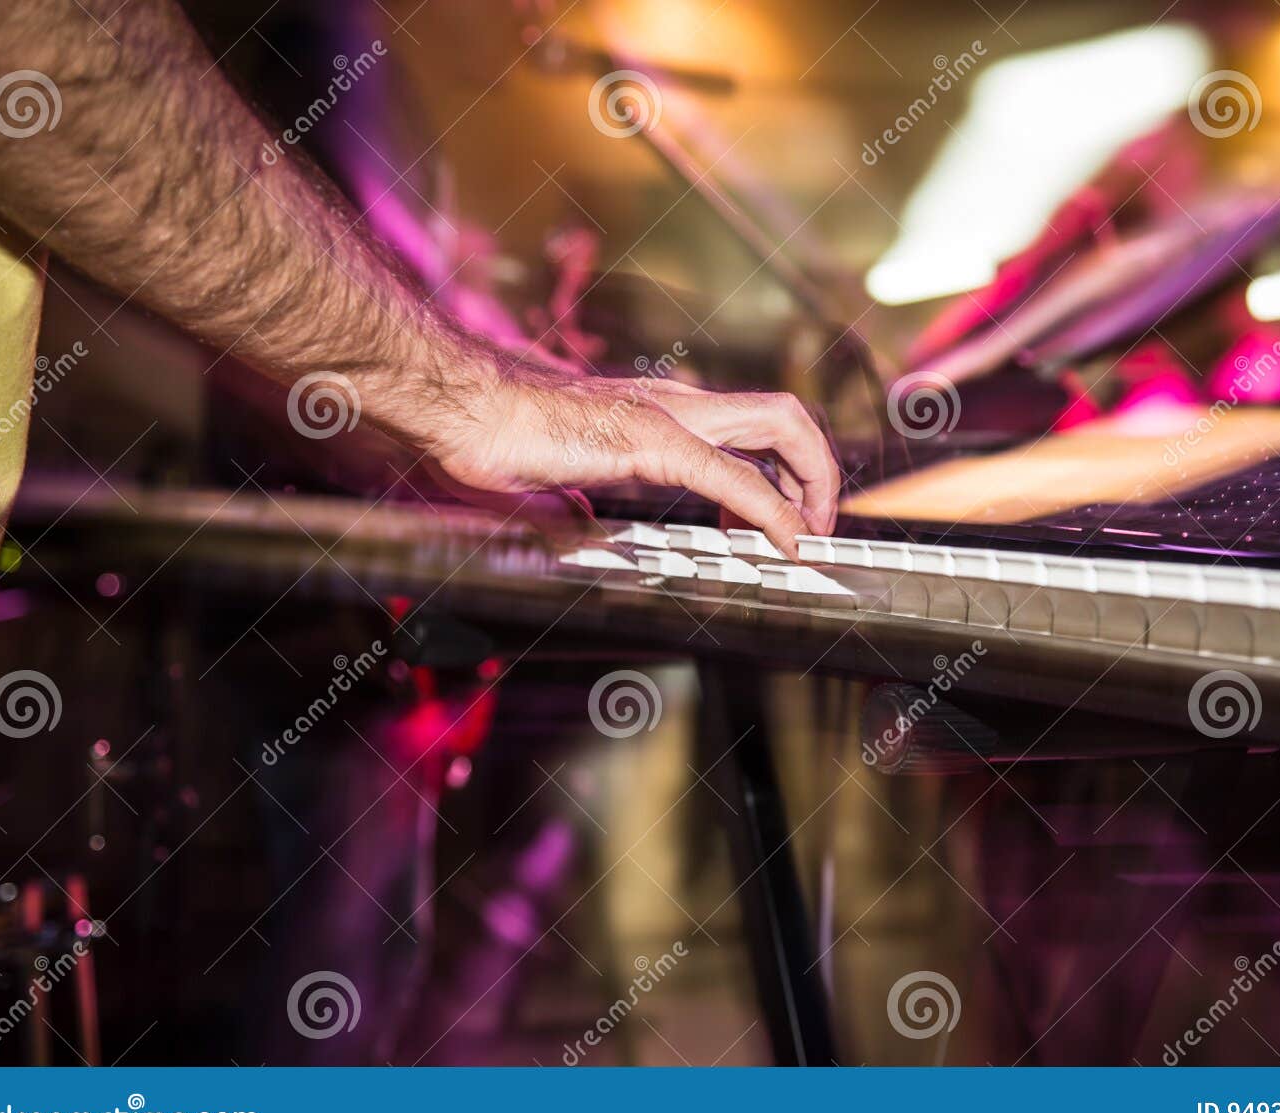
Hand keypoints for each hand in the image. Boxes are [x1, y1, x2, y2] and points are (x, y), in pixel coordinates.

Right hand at [431, 369, 840, 558]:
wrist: (460, 408)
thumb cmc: (493, 433)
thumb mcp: (553, 474)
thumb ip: (578, 494)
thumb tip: (578, 518)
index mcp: (658, 408)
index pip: (750, 424)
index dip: (785, 469)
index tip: (787, 519)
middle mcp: (676, 401)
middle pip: (785, 415)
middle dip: (819, 471)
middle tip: (816, 526)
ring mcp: (669, 415)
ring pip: (781, 426)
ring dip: (812, 484)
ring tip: (809, 535)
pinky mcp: (653, 441)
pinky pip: (735, 477)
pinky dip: (774, 512)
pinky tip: (787, 543)